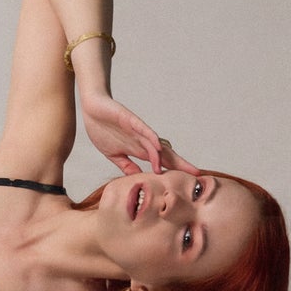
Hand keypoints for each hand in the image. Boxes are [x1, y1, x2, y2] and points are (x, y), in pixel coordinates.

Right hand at [80, 92, 198, 176]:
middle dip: (181, 164)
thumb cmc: (103, 129)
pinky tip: (159, 146)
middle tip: (197, 175)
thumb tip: (138, 179)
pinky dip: (151, 138)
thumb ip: (126, 166)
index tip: (188, 181)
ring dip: (166, 157)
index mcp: (139, 149)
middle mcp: (143, 140)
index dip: (174, 170)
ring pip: (157, 144)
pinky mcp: (130, 120)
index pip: (161, 162)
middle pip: (166, 154)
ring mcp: (137, 130)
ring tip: (177, 170)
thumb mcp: (114, 155)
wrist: (92, 109)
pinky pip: (143, 129)